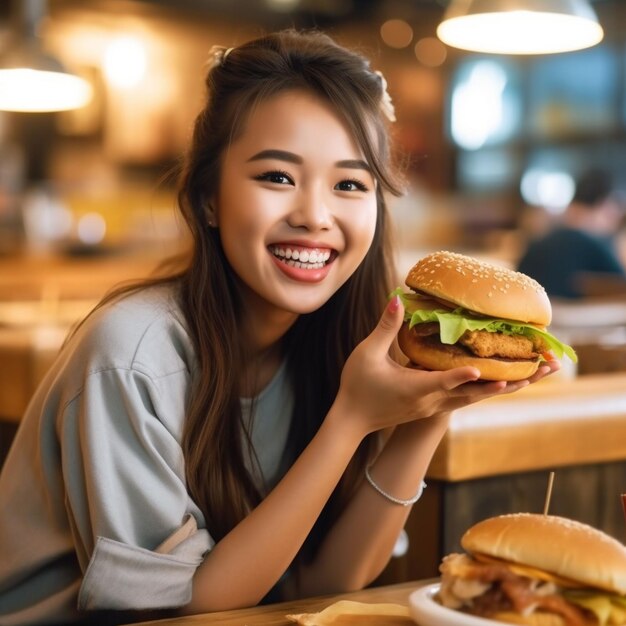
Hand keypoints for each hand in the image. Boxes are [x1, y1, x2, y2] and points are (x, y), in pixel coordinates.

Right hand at [335, 296, 558, 436]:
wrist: (352, 420)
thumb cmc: (357, 386)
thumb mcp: (367, 353)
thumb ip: (386, 327)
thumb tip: (397, 300)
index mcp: (414, 388)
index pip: (444, 381)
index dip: (463, 374)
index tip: (483, 368)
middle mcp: (431, 402)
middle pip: (476, 393)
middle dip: (510, 382)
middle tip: (542, 370)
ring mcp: (434, 408)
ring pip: (476, 398)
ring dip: (506, 387)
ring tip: (535, 376)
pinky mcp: (434, 409)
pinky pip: (468, 399)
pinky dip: (488, 390)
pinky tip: (503, 382)